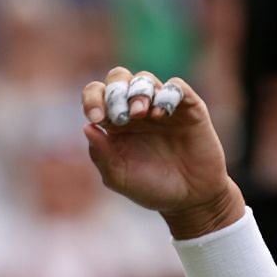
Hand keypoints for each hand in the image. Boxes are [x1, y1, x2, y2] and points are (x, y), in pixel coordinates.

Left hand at [81, 68, 242, 238]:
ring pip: (145, 79)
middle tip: (121, 116)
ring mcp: (161, 106)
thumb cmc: (151, 188)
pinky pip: (176, 87)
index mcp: (114, 124)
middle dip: (115, 91)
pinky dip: (166, 94)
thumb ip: (102, 155)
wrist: (189, 199)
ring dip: (138, 92)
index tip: (96, 118)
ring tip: (141, 114)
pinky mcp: (189, 108)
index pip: (97, 94)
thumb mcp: (119, 177)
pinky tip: (161, 114)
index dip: (92, 99)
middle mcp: (136, 110)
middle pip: (118, 77)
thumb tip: (86, 127)